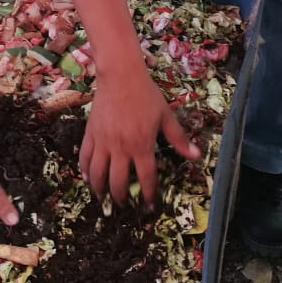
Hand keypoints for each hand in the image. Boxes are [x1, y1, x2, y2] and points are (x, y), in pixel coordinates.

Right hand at [80, 71, 200, 205]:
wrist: (121, 76)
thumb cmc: (146, 95)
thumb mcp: (166, 116)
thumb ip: (179, 139)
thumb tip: (197, 156)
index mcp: (142, 145)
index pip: (145, 178)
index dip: (148, 195)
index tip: (149, 206)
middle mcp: (121, 148)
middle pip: (118, 182)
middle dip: (121, 198)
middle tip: (123, 205)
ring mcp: (103, 141)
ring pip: (98, 173)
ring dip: (99, 190)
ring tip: (102, 199)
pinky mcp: (91, 133)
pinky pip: (84, 156)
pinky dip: (85, 170)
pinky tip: (87, 178)